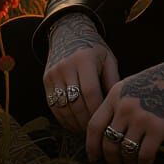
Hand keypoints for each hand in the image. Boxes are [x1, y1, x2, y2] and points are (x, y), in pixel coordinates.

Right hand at [43, 12, 118, 133]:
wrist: (68, 32)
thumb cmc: (93, 48)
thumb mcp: (108, 58)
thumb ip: (113, 80)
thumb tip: (118, 105)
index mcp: (84, 59)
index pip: (91, 92)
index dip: (97, 110)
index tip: (106, 121)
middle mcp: (66, 66)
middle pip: (76, 102)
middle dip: (87, 121)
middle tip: (97, 131)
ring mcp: (54, 73)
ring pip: (63, 107)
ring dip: (75, 123)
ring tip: (86, 130)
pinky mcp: (46, 79)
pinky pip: (53, 105)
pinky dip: (63, 118)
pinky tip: (74, 124)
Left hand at [86, 54, 163, 163]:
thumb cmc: (160, 81)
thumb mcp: (131, 85)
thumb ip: (118, 104)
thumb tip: (110, 130)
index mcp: (115, 95)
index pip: (94, 125)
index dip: (91, 145)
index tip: (93, 156)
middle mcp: (125, 107)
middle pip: (108, 142)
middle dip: (110, 158)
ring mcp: (141, 118)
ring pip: (125, 151)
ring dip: (126, 163)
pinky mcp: (158, 129)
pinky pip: (144, 155)